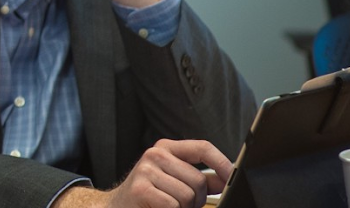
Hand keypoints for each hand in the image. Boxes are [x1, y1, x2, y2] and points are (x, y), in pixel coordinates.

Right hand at [55, 139, 230, 207]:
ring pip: (188, 195)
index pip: (203, 148)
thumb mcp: (175, 180)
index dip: (222, 163)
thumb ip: (201, 178)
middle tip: (181, 204)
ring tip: (168, 206)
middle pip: (199, 180)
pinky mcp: (141, 188)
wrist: (117, 207)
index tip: (232, 178)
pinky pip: (173, 205)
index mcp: (167, 148)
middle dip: (197, 199)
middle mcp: (156, 154)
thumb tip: (226, 179)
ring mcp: (146, 170)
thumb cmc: (150, 196)